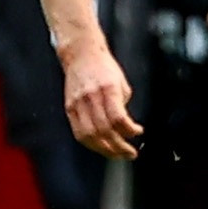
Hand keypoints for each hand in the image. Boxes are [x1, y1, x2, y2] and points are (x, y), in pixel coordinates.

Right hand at [62, 39, 142, 156]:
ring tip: (116, 155)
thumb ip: (123, 105)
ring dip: (105, 150)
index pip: (118, 117)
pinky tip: (100, 147)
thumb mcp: (121, 82)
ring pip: (90, 136)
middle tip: (129, 153)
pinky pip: (79, 133)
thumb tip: (125, 127)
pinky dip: (91, 144)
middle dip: (119, 147)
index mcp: (107, 89)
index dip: (129, 130)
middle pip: (104, 130)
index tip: (137, 132)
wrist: (81, 54)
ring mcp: (78, 104)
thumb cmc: (103, 66)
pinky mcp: (70, 108)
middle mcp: (91, 97)